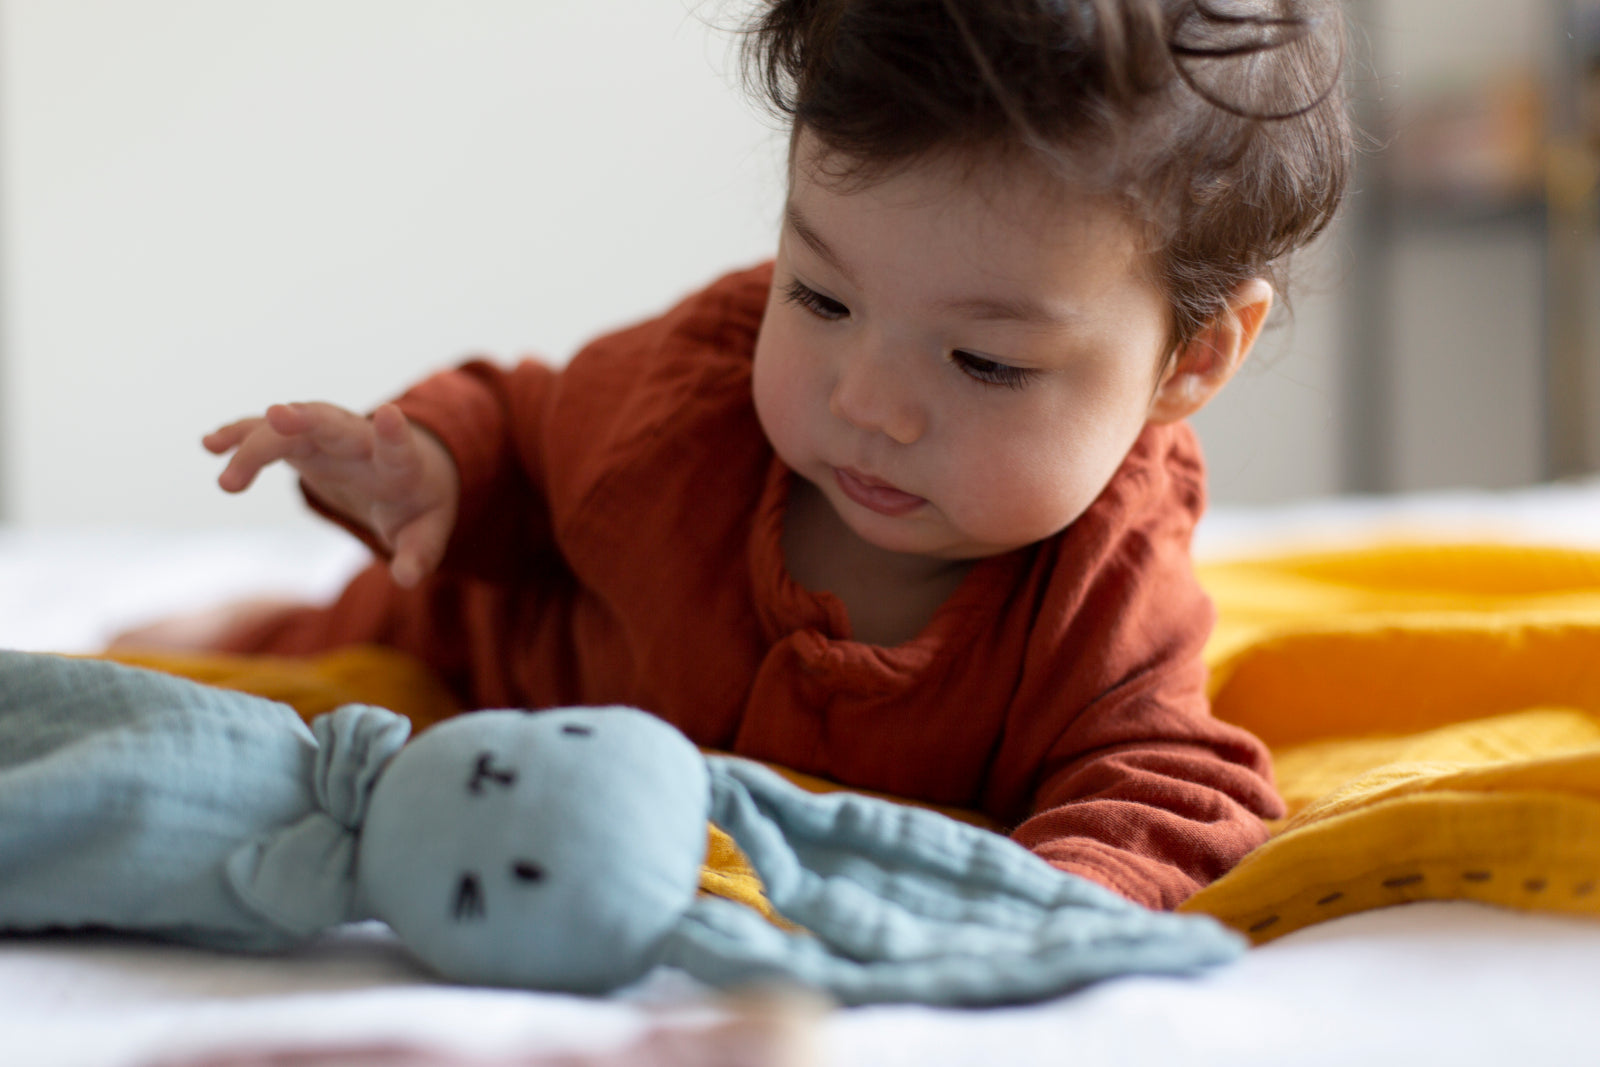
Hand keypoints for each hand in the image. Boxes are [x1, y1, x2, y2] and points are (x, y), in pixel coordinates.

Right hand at [204, 402, 459, 586]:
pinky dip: (241, 434)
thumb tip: (407, 578)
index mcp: (400, 464)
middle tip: (276, 418)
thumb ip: (419, 554)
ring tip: (223, 470)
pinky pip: (268, 433)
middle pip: (332, 425)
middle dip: (306, 418)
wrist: (407, 475)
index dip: (395, 433)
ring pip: (290, 429)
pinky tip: (210, 443)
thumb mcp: (428, 532)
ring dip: (257, 441)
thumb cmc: (418, 506)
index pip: (399, 447)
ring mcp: (328, 437)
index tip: (389, 414)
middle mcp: (361, 442)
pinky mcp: (303, 443)